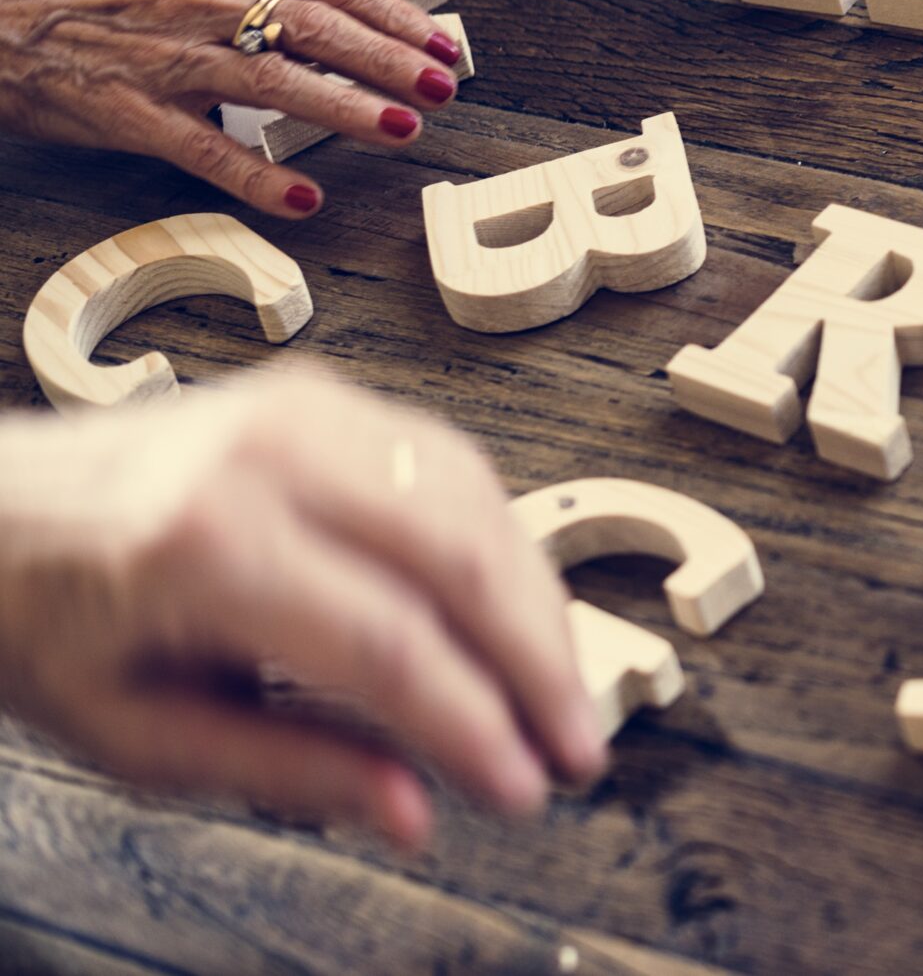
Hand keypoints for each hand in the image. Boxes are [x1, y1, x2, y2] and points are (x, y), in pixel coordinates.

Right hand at [0, 0, 458, 218]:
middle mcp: (199, 2)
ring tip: (401, 131)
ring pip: (269, 78)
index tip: (442, 44)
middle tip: (442, 88)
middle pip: (312, 25)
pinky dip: (254, 174)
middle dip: (386, 58)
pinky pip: (201, 146)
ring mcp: (164, 57)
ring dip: (342, 107)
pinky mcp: (129, 112)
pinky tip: (303, 197)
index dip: (392, 14)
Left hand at [0, 361, 601, 848]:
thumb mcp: (137, 730)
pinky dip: (503, 544)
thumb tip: (412, 815)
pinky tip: (516, 612)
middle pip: (460, 557)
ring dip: (538, 602)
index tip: (521, 790)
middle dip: (540, 662)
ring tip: (561, 689)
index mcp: (204, 545)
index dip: (474, 726)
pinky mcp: (331, 398)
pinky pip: (454, 464)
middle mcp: (266, 457)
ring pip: (478, 499)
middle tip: (578, 745)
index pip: (389, 644)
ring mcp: (306, 410)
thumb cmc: (48, 615)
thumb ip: (285, 768)